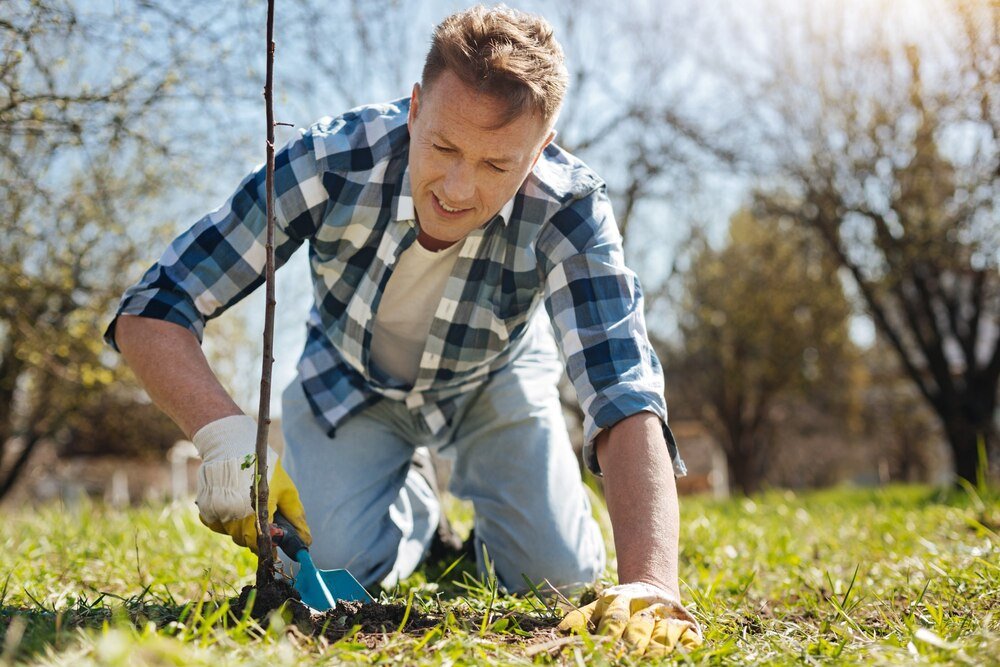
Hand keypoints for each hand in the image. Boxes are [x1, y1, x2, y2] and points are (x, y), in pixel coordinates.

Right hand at [193, 415, 310, 552]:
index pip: (262, 546)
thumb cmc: (264, 467)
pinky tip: (233, 501)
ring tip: (247, 503)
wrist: (231, 445)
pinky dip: (226, 518)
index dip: (269, 545)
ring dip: (241, 526)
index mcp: (257, 515)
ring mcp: (218, 516)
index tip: (273, 539)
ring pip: (232, 534)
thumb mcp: (286, 490)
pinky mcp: (205, 511)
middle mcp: (234, 520)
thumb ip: (295, 517)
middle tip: (263, 514)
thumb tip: (306, 540)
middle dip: (257, 533)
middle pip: (246, 541)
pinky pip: (218, 524)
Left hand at [558, 582, 701, 656]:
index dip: (610, 634)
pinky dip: (687, 645)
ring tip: (650, 658)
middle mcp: (646, 605)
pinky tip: (679, 654)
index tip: (604, 649)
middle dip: (633, 643)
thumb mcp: (601, 605)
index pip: (615, 617)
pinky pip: (690, 637)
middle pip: (639, 627)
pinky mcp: (688, 624)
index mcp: (621, 599)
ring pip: (664, 633)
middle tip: (626, 657)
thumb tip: (562, 630)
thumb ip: (584, 616)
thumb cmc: (622, 604)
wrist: (655, 589)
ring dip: (658, 648)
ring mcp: (668, 614)